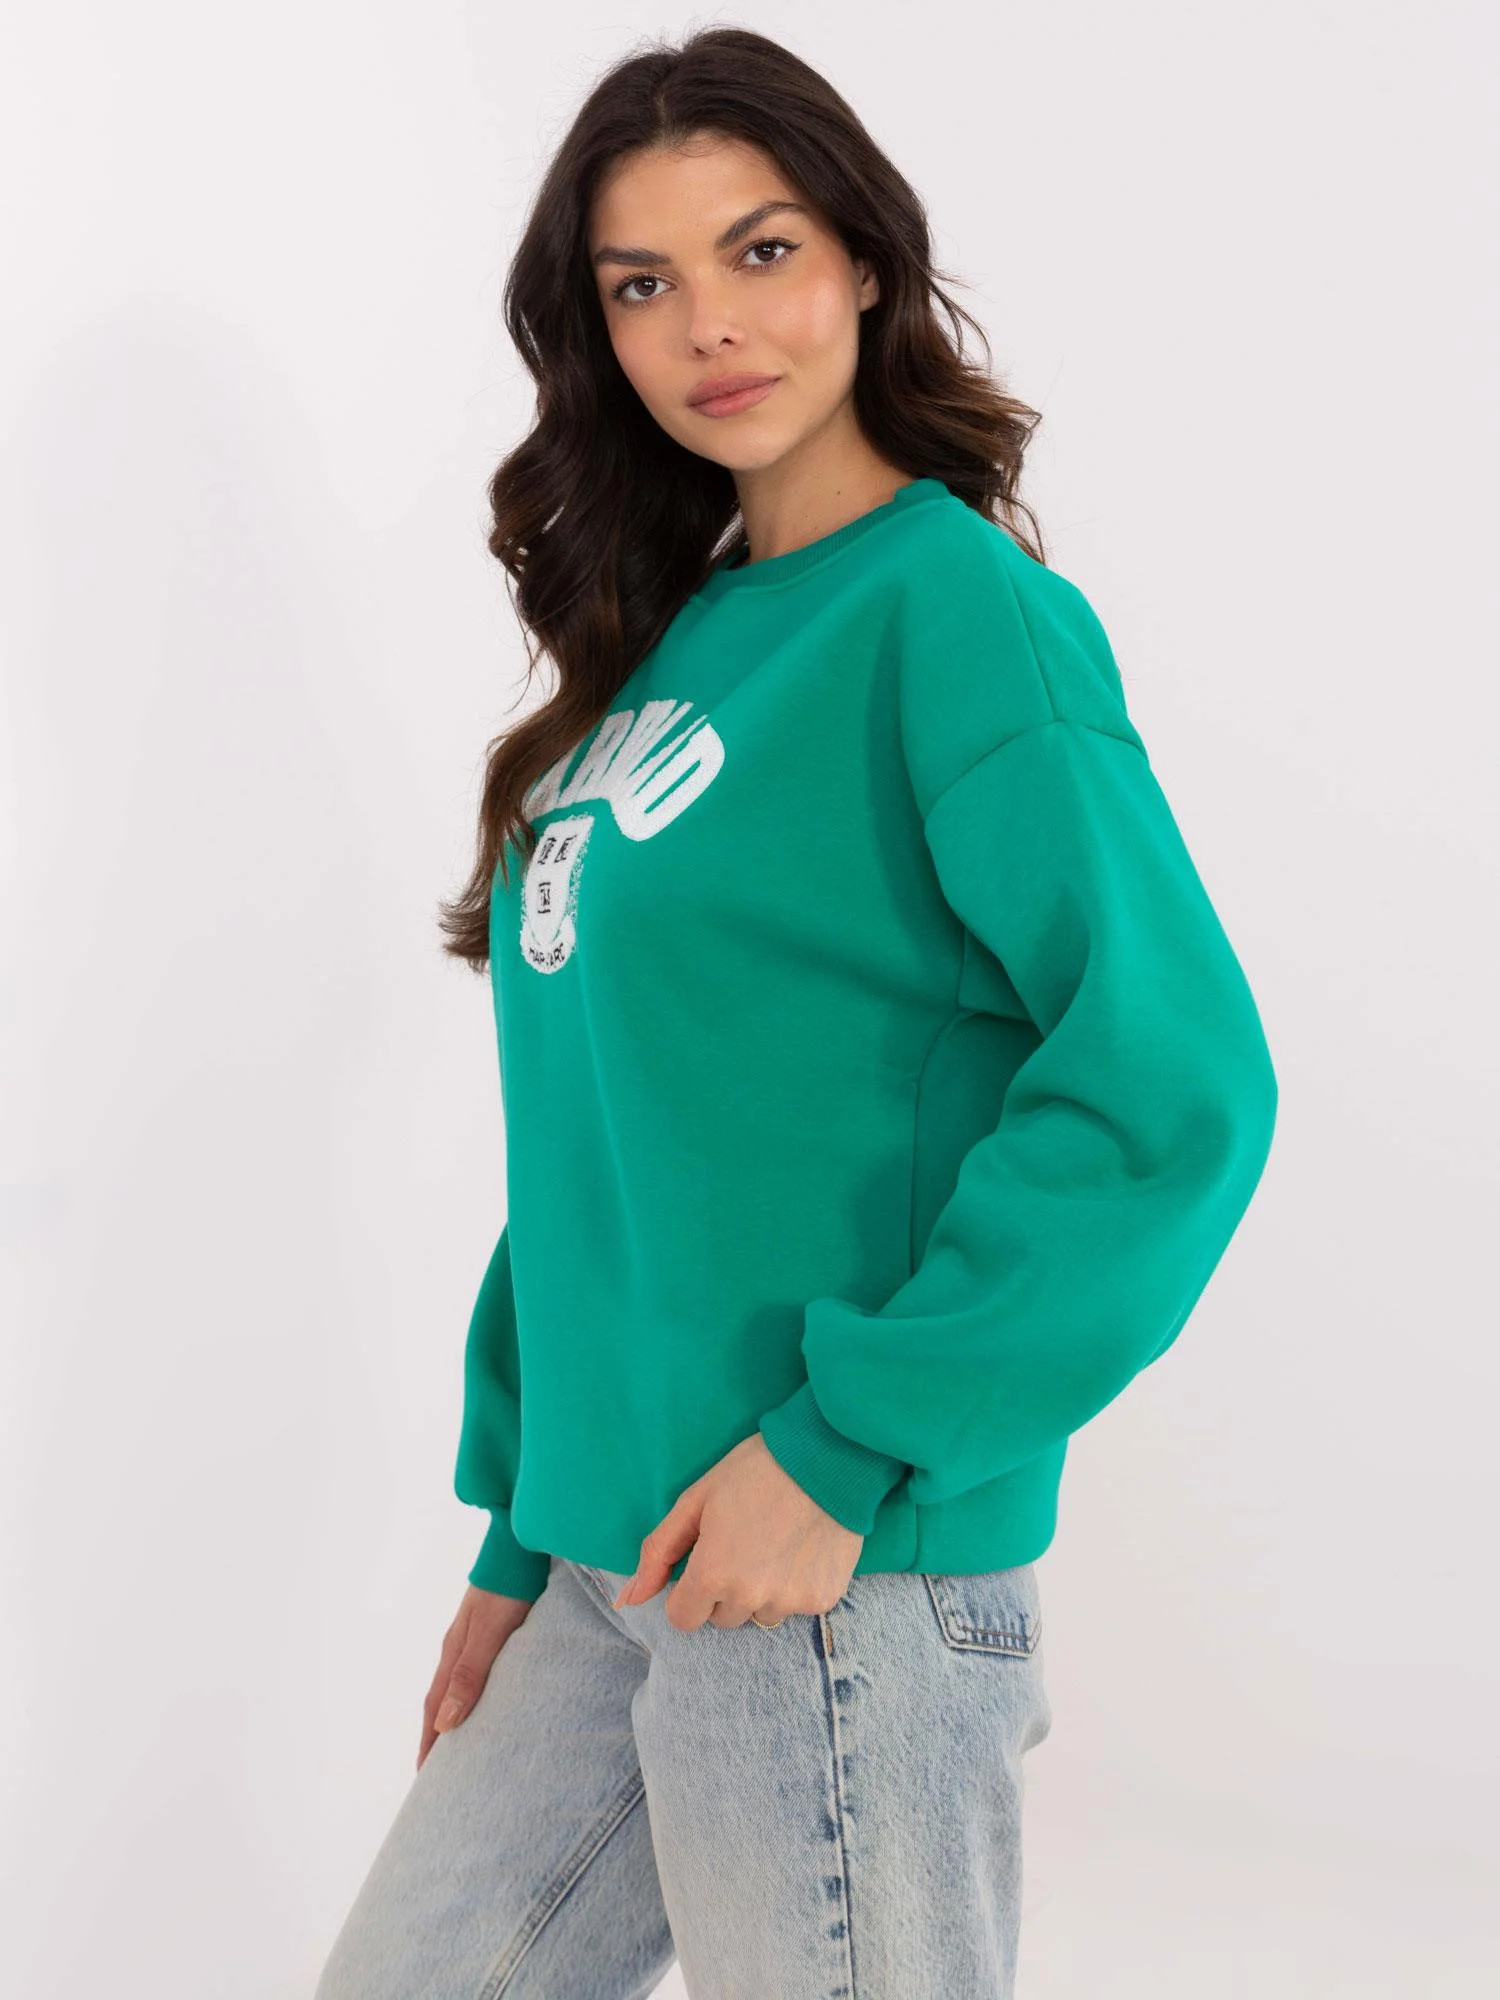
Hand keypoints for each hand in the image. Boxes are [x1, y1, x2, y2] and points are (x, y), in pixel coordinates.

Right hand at [417, 1582, 532, 1767]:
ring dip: (454, 1715)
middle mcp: (458, 1647)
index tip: (425, 1777)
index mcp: (453, 1653)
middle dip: (436, 1735)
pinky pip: (476, 1672)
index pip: (435, 1707)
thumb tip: (444, 1724)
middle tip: (438, 1772)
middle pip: (441, 1699)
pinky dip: (473, 1694)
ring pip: (458, 1686)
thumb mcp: (488, 1634)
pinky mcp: (492, 1629)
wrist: (519, 1548)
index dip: (429, 1742)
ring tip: (462, 1743)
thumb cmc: (507, 1590)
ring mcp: (473, 1637)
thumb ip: (469, 1674)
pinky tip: (487, 1699)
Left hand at [611, 1432, 863, 1632]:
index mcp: (712, 1575)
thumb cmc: (754, 1470)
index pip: (683, 1618)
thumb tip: (627, 1599)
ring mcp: (790, 1603)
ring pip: (761, 1615)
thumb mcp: (696, 1500)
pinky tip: (801, 1549)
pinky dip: (795, 1585)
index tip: (704, 1561)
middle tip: (742, 1544)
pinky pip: (797, 1607)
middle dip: (724, 1589)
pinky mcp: (823, 1600)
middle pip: (722, 1617)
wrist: (827, 1457)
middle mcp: (750, 1598)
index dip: (688, 1590)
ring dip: (761, 1591)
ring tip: (775, 1545)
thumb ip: (659, 1552)